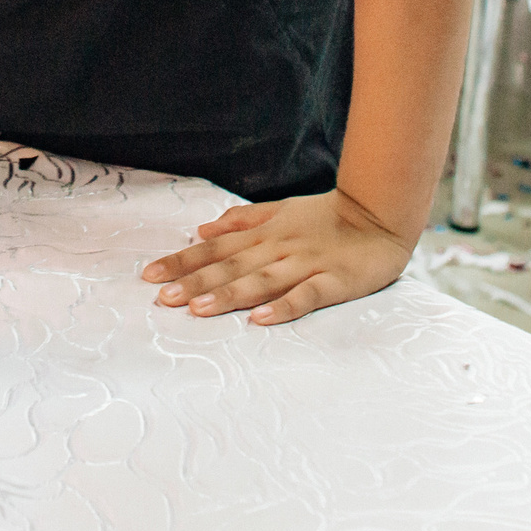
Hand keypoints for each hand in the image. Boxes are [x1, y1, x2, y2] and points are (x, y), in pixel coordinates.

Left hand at [139, 188, 411, 324]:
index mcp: (264, 234)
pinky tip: (261, 319)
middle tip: (163, 297)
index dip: (183, 261)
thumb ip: (241, 221)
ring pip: (261, 281)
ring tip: (198, 309)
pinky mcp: (333, 282)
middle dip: (195, 282)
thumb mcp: (279, 210)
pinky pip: (306, 296)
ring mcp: (305, 265)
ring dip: (229, 295)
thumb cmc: (327, 217)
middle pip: (231, 267)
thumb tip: (201, 230)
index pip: (215, 249)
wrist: (380, 212)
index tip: (150, 275)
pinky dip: (283, 307)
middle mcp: (278, 249)